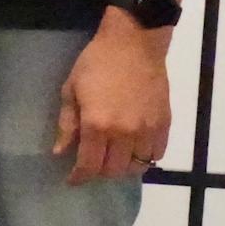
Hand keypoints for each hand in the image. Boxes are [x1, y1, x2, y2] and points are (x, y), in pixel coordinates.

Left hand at [53, 13, 171, 184]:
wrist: (134, 45)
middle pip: (113, 170)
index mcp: (97, 125)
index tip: (72, 180)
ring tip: (112, 159)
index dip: (79, 177)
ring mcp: (147, 130)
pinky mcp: (164, 125)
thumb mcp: (71, 90)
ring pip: (137, 167)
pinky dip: (144, 158)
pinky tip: (133, 150)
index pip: (89, 165)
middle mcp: (124, 133)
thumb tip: (60, 152)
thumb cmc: (96, 63)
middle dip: (99, 173)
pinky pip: (156, 154)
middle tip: (91, 165)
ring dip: (122, 168)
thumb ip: (67, 124)